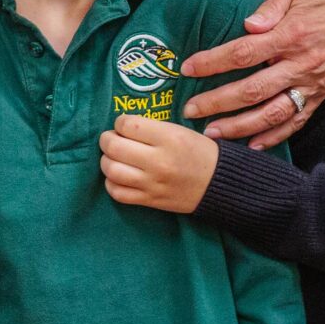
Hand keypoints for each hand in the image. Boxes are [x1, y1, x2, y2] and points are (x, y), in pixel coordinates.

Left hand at [100, 114, 219, 213]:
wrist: (218, 183)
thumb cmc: (199, 152)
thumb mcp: (180, 131)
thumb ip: (151, 129)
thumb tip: (122, 128)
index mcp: (169, 139)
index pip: (127, 125)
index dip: (120, 122)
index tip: (123, 125)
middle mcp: (159, 161)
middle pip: (114, 147)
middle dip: (107, 140)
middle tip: (111, 139)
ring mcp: (152, 183)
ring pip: (112, 171)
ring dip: (106, 161)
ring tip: (113, 157)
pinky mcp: (150, 200)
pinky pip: (118, 193)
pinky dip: (111, 183)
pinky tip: (117, 176)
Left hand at [182, 0, 324, 146]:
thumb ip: (270, 8)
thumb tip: (247, 26)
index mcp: (292, 34)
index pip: (242, 53)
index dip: (211, 63)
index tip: (187, 68)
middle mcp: (303, 63)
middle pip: (252, 90)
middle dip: (217, 102)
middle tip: (190, 110)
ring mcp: (315, 82)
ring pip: (272, 113)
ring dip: (240, 127)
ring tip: (213, 133)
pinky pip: (297, 120)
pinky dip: (275, 136)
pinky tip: (252, 144)